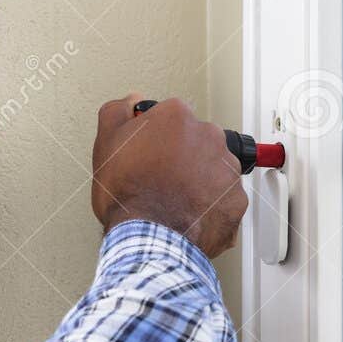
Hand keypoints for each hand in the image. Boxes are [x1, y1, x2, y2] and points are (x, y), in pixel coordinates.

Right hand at [90, 95, 248, 257]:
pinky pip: (225, 199)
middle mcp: (209, 136)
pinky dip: (211, 206)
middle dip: (183, 156)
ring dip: (199, 180)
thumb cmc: (129, 195)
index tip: (150, 152)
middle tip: (161, 179)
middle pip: (197, 141)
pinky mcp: (236, 200)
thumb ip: (118, 112)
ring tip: (175, 200)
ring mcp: (227, 169)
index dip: (157, 137)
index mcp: (178, 117)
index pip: (172, 118)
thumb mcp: (106, 144)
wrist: (149, 239)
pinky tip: (189, 215)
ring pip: (213, 169)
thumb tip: (131, 102)